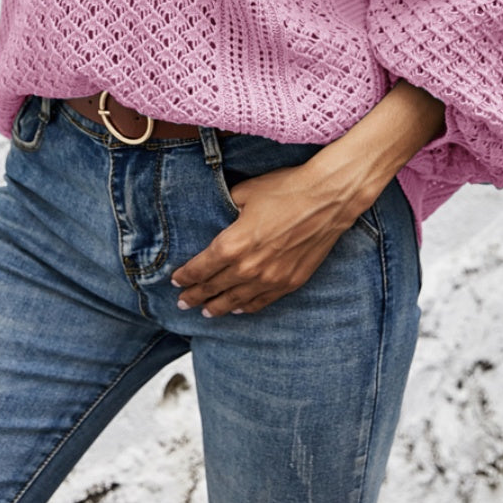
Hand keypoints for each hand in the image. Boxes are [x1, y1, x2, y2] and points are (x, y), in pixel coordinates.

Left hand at [170, 161, 374, 318]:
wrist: (327, 198)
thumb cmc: (286, 189)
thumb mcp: (246, 192)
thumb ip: (226, 206)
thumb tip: (218, 211)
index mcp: (233, 244)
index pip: (201, 268)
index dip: (186, 276)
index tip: (176, 281)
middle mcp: (249, 267)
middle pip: (215, 288)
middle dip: (195, 296)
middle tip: (183, 302)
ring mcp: (271, 278)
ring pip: (236, 301)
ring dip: (218, 307)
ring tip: (205, 312)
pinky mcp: (290, 282)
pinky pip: (262, 302)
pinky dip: (247, 308)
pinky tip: (238, 309)